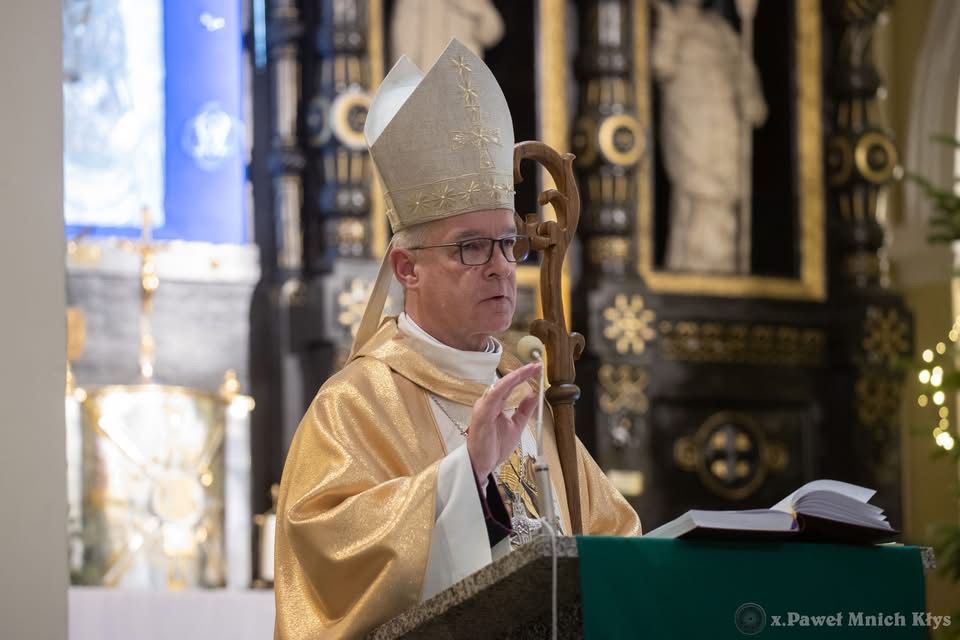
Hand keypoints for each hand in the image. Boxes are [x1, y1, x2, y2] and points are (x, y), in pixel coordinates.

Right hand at [466, 362, 541, 485]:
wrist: (482, 466)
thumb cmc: (493, 447)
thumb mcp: (516, 426)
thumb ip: (524, 410)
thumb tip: (533, 395)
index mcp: (494, 405)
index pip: (509, 386)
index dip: (523, 376)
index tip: (537, 369)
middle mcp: (487, 403)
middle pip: (505, 383)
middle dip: (521, 372)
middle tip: (536, 365)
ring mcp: (483, 408)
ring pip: (499, 386)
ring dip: (515, 376)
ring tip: (529, 370)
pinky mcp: (482, 415)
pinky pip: (493, 397)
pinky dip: (504, 386)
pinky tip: (514, 380)